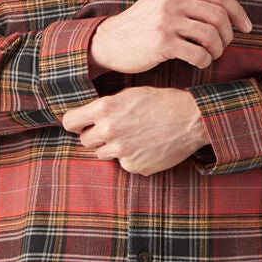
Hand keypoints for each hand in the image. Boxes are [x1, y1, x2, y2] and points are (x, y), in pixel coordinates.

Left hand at [61, 86, 210, 175]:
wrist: (191, 119)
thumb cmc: (162, 102)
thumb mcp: (129, 95)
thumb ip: (105, 107)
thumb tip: (87, 118)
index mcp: (105, 108)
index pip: (70, 122)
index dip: (76, 123)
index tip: (81, 124)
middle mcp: (110, 130)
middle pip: (85, 141)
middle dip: (96, 136)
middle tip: (114, 130)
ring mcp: (122, 151)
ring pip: (103, 154)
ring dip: (113, 148)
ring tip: (133, 136)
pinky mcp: (134, 166)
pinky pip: (124, 164)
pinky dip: (132, 158)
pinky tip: (147, 146)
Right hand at [91, 0, 252, 74]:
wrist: (109, 42)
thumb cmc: (141, 25)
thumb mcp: (162, 1)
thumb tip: (228, 11)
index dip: (238, 12)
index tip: (246, 27)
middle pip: (219, 16)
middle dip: (228, 35)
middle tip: (223, 46)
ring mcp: (166, 20)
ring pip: (211, 36)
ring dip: (217, 50)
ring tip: (211, 55)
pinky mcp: (162, 43)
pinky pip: (198, 54)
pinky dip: (204, 61)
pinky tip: (199, 62)